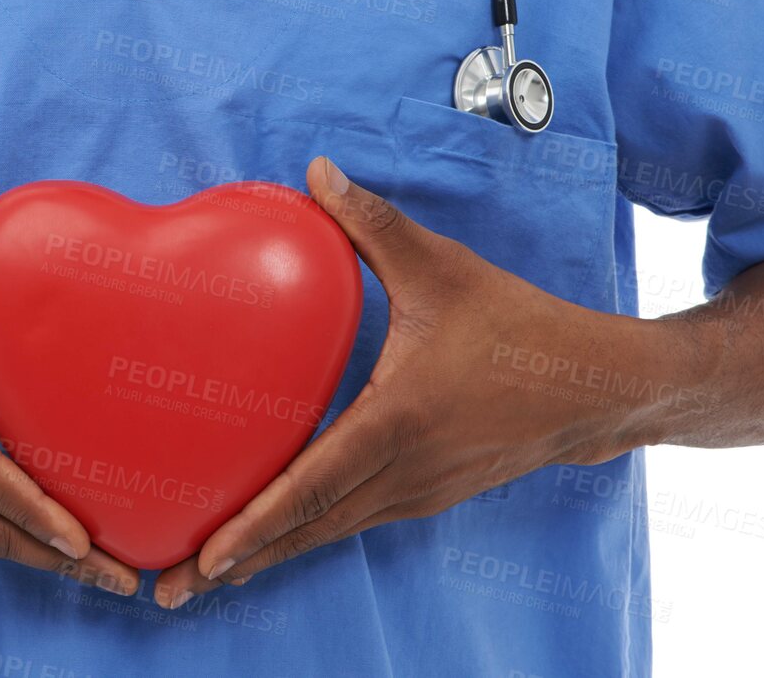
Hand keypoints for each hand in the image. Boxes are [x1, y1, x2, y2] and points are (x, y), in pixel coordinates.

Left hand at [153, 157, 666, 608]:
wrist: (593, 387)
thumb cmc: (519, 326)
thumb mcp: (440, 266)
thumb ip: (371, 222)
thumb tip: (316, 172)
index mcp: (400, 420)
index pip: (313, 484)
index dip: (255, 524)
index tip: (205, 557)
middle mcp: (406, 472)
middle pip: (308, 528)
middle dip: (238, 563)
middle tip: (170, 591)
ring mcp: (420, 492)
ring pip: (329, 532)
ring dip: (269, 555)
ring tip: (205, 576)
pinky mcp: (429, 494)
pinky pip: (354, 520)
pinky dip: (307, 534)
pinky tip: (274, 537)